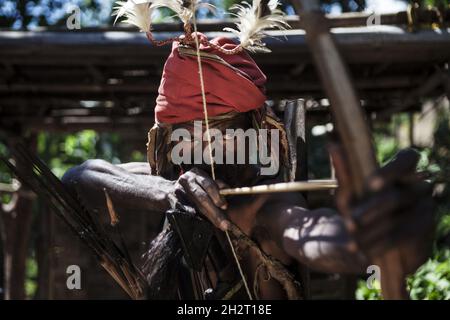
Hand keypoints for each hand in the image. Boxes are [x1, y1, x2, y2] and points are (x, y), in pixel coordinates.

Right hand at [173, 168, 229, 230]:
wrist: (166, 190)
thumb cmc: (190, 187)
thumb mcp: (202, 181)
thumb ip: (215, 185)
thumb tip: (227, 189)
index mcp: (196, 173)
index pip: (209, 184)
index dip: (218, 196)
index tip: (225, 206)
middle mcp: (187, 179)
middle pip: (202, 197)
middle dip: (215, 211)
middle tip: (225, 223)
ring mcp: (178, 190)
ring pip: (194, 204)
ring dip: (207, 215)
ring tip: (218, 224)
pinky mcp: (171, 199)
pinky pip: (182, 207)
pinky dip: (190, 213)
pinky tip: (197, 219)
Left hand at [334, 148, 435, 273]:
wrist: (364, 244)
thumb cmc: (356, 210)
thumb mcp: (347, 193)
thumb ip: (344, 171)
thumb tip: (334, 145)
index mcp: (403, 169)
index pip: (408, 158)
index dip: (391, 170)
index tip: (370, 184)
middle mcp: (420, 186)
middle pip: (397, 196)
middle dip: (370, 211)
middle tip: (349, 222)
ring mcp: (426, 209)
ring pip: (398, 220)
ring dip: (370, 232)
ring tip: (351, 241)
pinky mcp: (426, 233)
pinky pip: (402, 238)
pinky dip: (379, 245)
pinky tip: (363, 252)